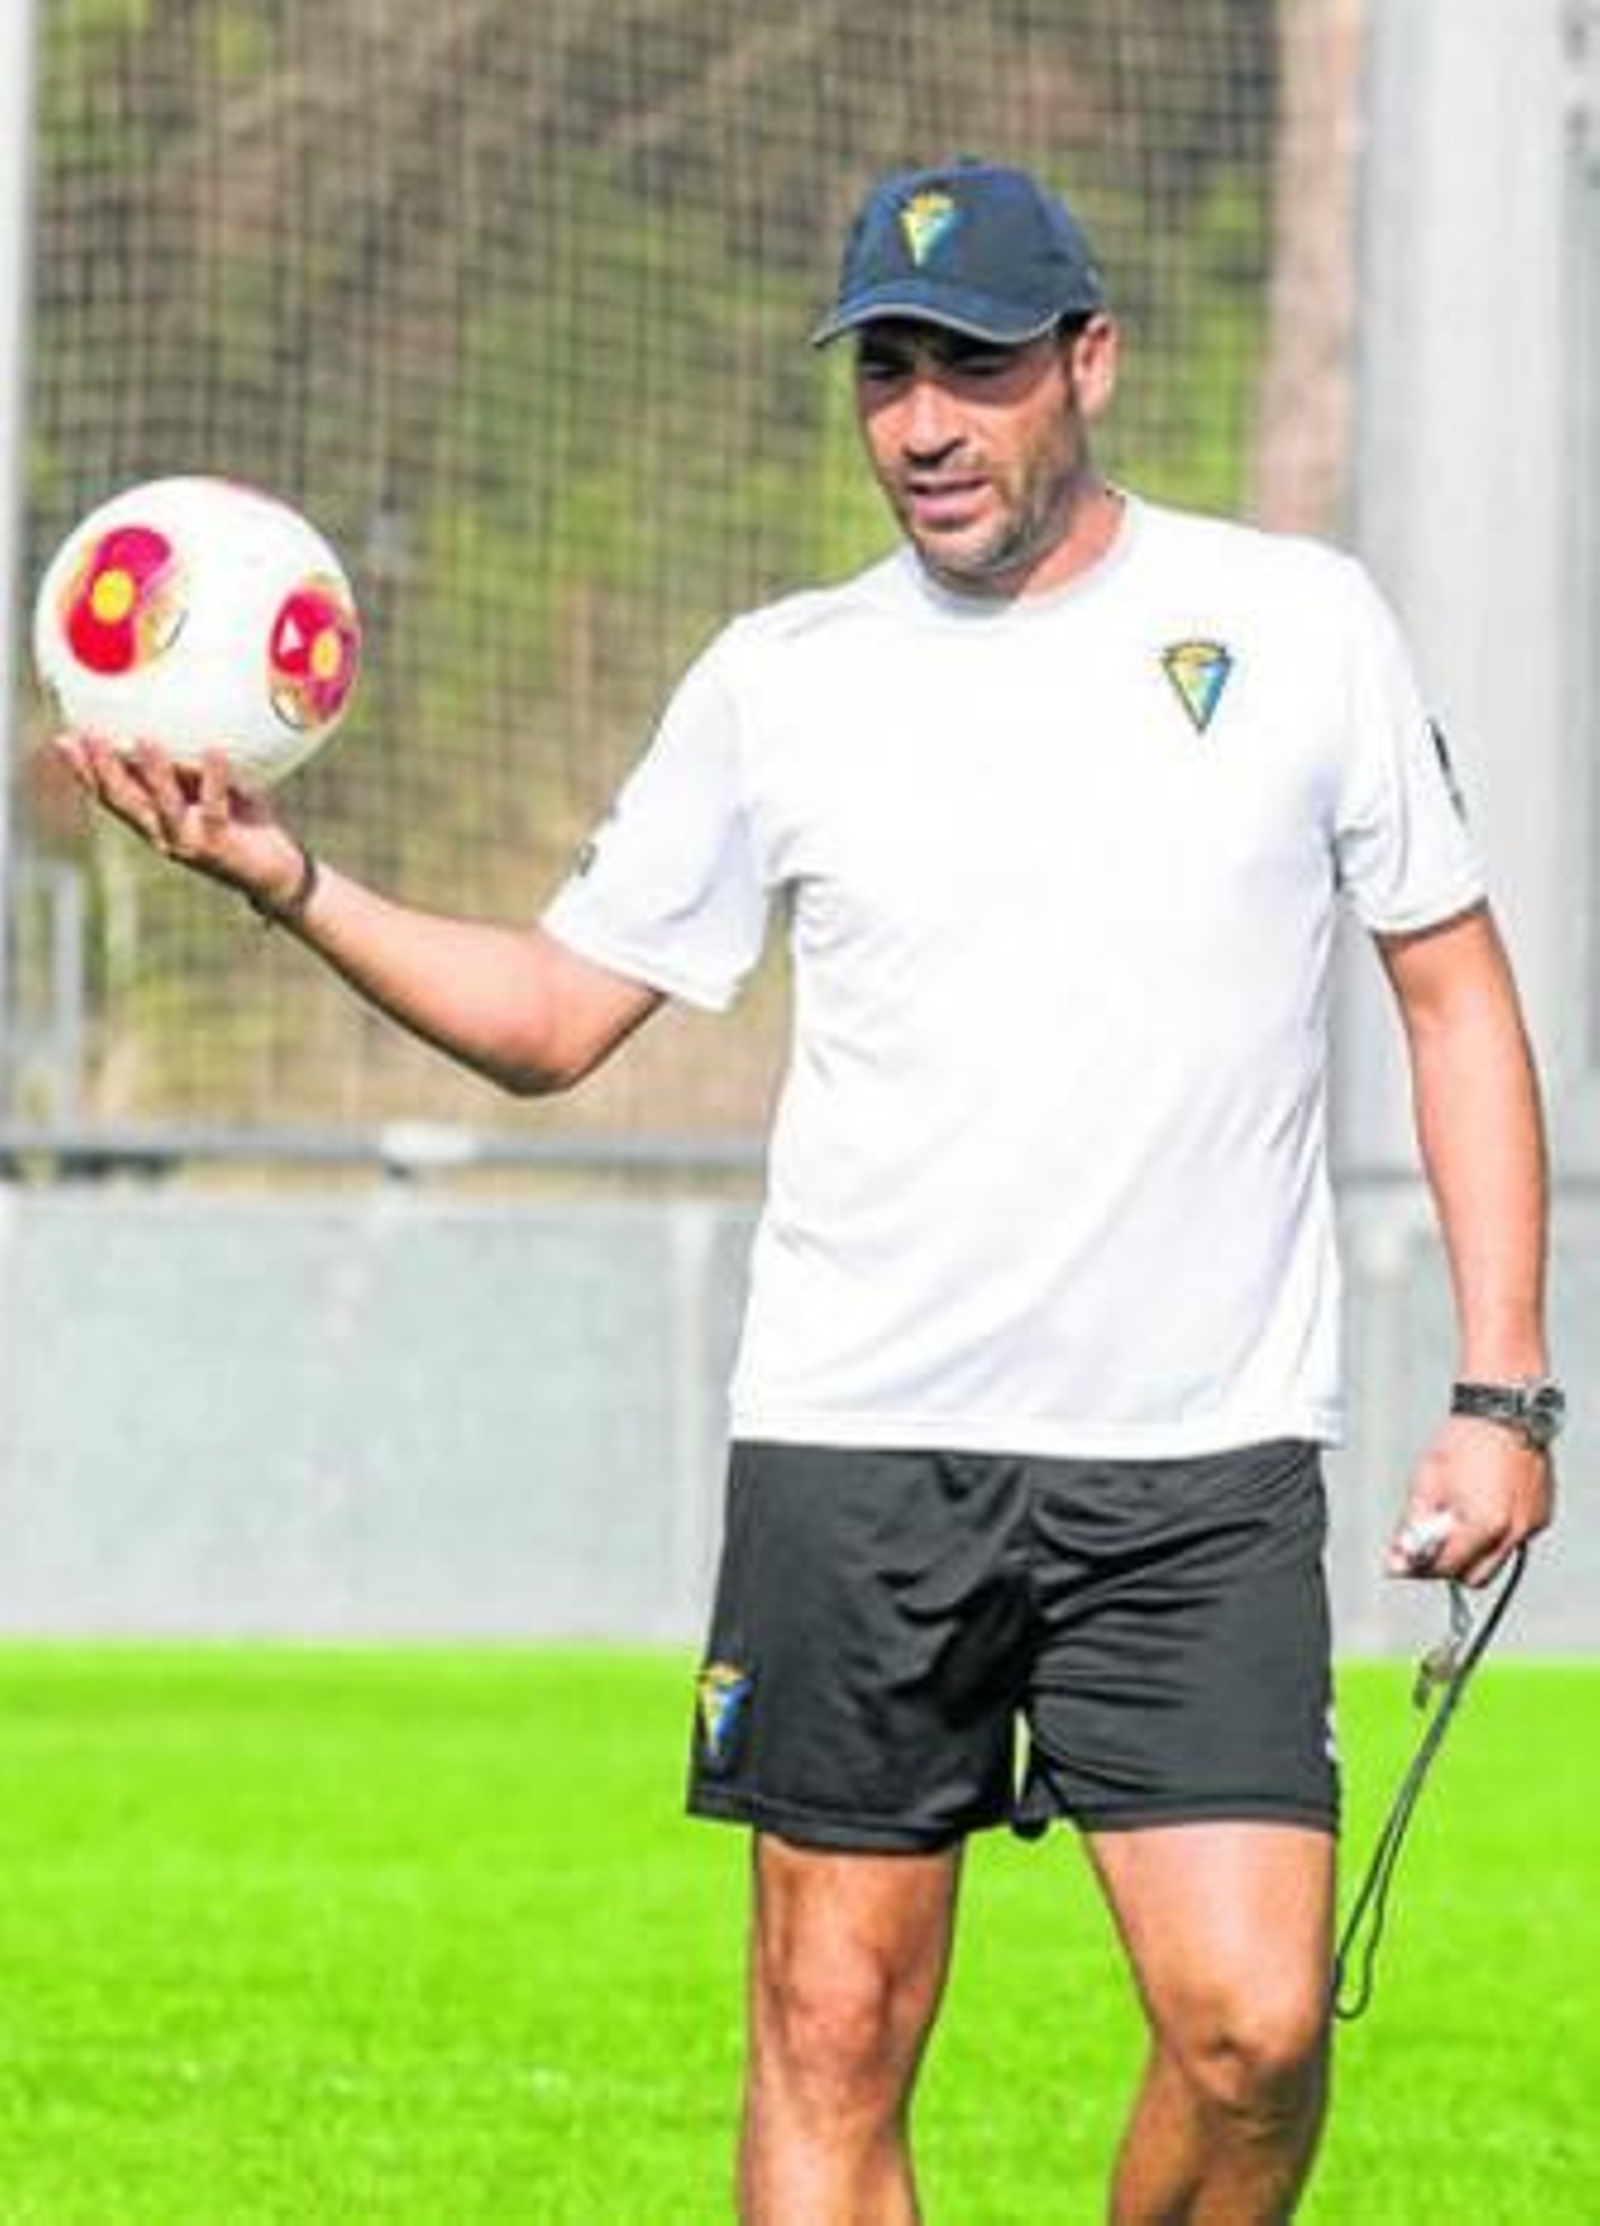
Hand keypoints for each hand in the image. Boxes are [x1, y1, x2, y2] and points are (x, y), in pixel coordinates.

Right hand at [53, 734, 309, 914]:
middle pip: (122, 802)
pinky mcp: (218, 846)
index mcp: (154, 823)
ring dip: (151, 773)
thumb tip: (177, 722)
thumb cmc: (241, 825)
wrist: (275, 873)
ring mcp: (188, 843)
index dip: (83, 772)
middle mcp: (163, 835)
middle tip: (85, 736)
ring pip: (161, 807)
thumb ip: (189, 769)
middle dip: (100, 770)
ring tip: (142, 740)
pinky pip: (213, 807)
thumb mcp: (209, 793)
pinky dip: (213, 778)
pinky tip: (213, 750)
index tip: (63, 741)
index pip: (109, 796)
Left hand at [1386, 1412, 1554, 1586]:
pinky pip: (1515, 1539)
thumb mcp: (1426, 1483)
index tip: (1405, 1560)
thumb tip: (1396, 1562)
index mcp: (1483, 1526)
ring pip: (1497, 1559)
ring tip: (1458, 1513)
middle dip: (1450, 1566)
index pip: (1448, 1570)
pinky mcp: (1542, 1514)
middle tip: (1431, 1542)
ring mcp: (1532, 1524)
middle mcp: (1514, 1532)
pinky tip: (1482, 1501)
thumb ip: (1412, 1528)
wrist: (1503, 1410)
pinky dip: (1496, 1532)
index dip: (1422, 1568)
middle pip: (1476, 1577)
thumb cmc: (1463, 1441)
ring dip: (1474, 1549)